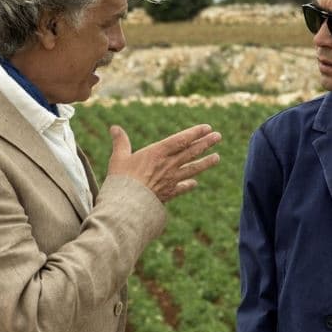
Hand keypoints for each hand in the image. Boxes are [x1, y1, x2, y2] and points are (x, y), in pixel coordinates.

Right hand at [107, 124, 221, 201]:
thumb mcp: (119, 157)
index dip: (195, 133)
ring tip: (217, 157)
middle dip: (205, 143)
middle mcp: (168, 164)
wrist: (127, 204)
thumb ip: (120, 142)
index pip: (181, 139)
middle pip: (191, 152)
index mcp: (158, 152)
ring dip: (205, 163)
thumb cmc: (122, 179)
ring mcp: (171, 179)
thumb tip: (114, 128)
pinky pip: (182, 187)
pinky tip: (195, 183)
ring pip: (192, 168)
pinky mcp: (169, 193)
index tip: (207, 128)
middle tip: (218, 136)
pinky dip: (189, 185)